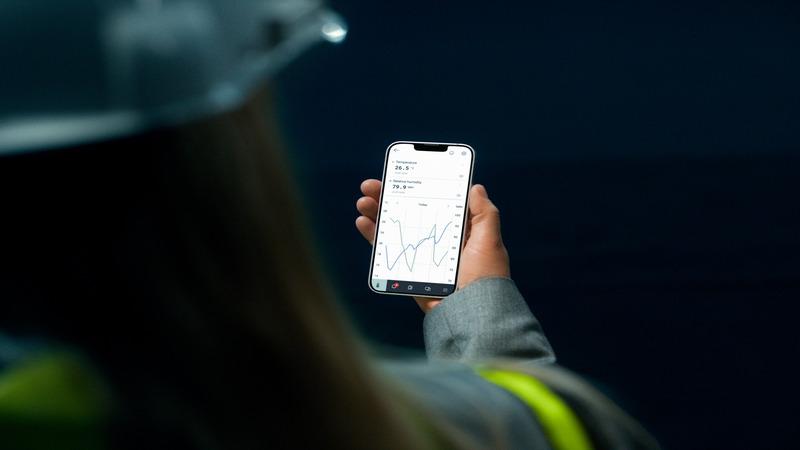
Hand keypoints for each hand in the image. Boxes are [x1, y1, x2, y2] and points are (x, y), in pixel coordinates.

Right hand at [355, 179, 509, 312]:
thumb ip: (485, 214)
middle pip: (407, 211)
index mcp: (456, 230)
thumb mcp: (490, 241)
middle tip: (371, 184)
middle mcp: (436, 240)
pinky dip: (372, 235)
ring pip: (393, 227)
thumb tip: (476, 187)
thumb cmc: (485, 278)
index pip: (433, 202)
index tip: (401, 172)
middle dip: (388, 196)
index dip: (417, 186)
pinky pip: (386, 250)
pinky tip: (363, 222)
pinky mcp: (407, 270)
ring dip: (376, 212)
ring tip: (364, 200)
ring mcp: (419, 254)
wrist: (470, 314)